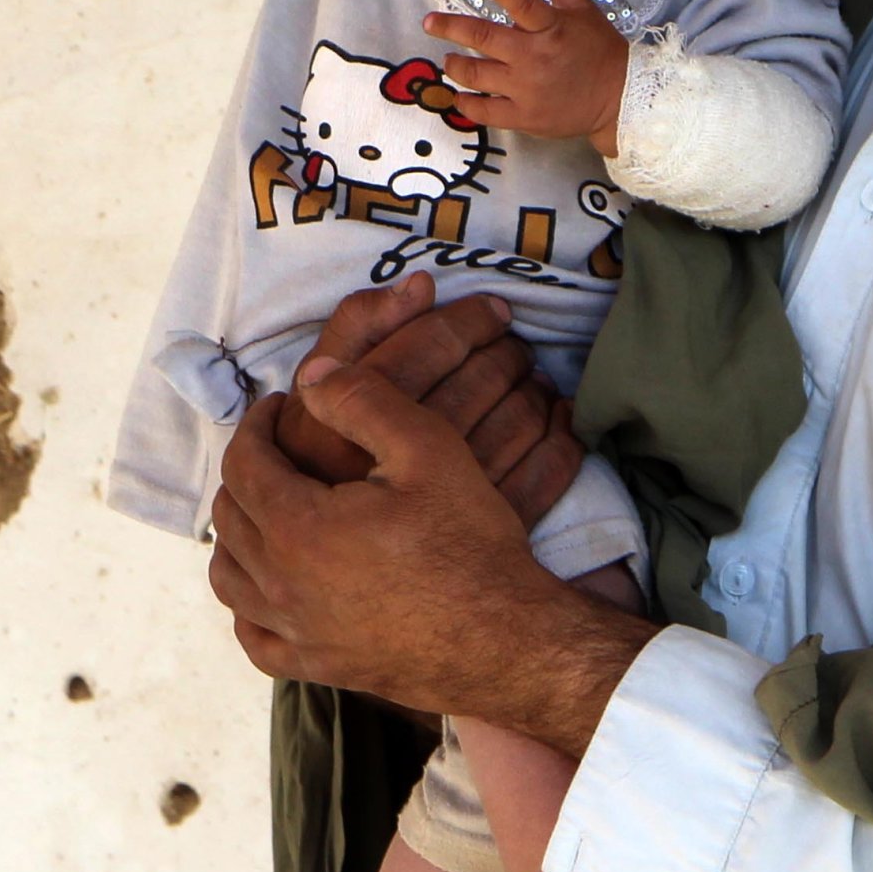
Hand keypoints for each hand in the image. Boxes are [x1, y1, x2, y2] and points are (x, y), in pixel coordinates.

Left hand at [212, 364, 652, 746]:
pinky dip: (248, 608)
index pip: (244, 463)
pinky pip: (255, 639)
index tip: (280, 407)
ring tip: (269, 508)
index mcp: (297, 527)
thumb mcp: (429, 450)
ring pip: (230, 577)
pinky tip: (269, 590)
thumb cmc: (470, 545)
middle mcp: (281, 585)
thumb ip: (364, 400)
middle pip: (230, 517)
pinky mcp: (318, 667)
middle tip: (278, 446)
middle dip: (247, 470)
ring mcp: (297, 633)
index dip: (256, 425)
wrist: (506, 642)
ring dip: (239, 534)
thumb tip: (312, 373)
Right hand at [256, 273, 582, 528]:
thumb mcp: (311, 400)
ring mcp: (447, 506)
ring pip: (516, 422)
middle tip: (513, 340)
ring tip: (530, 375)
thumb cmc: (319, 479)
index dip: (465, 320)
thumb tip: (420, 283)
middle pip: (476, 383)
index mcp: (350, 427)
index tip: (492, 310)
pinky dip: (561, 439)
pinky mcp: (482, 536)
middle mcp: (399, 467)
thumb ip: (354, 333)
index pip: (423, 349)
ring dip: (533, 388)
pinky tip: (557, 418)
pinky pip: (544, 475)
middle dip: (504, 351)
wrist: (344, 588)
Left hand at [422, 0, 632, 152]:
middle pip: (485, 39)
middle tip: (429, 22)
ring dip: (456, 65)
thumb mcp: (582, 9)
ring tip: (449, 59)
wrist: (619, 100)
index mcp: (552, 28)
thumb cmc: (598, 49)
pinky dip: (465, 103)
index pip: (525, 4)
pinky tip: (457, 95)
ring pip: (477, 75)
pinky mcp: (524, 118)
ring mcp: (527, 91)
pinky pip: (484, 111)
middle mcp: (535, 58)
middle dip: (451, 28)